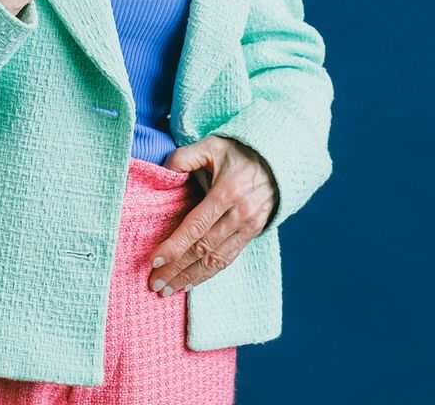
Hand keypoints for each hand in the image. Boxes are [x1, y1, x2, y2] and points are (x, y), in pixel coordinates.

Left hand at [149, 136, 277, 294]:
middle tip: (154, 283)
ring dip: (190, 278)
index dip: (175, 245)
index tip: (154, 260)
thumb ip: (186, 156)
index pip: (196, 226)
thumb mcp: (213, 145)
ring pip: (216, 260)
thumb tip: (164, 172)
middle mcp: (240, 214)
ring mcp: (249, 226)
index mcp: (227, 192)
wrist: (281, 158)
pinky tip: (190, 283)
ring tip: (167, 290)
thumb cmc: (240, 150)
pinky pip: (229, 259)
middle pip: (203, 249)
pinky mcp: (253, 233)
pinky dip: (208, 274)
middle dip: (176, 268)